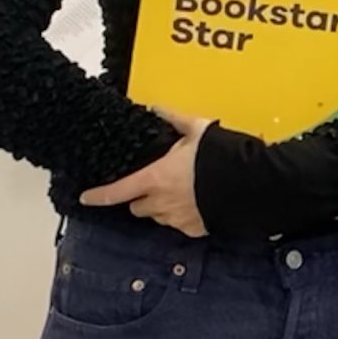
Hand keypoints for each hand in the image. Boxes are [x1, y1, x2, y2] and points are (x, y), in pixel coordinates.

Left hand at [80, 110, 211, 237]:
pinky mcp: (196, 230)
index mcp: (155, 178)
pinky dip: (184, 217)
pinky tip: (198, 205)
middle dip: (142, 199)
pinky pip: (181, 225)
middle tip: (157, 186)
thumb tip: (157, 108)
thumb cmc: (220, 157)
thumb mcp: (198, 131)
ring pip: (159, 217)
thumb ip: (174, 120)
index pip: (117, 191)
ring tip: (182, 194)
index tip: (86, 198)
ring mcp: (178, 219)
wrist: (251, 184)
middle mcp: (162, 203)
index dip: (98, 195)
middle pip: (137, 207)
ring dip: (162, 208)